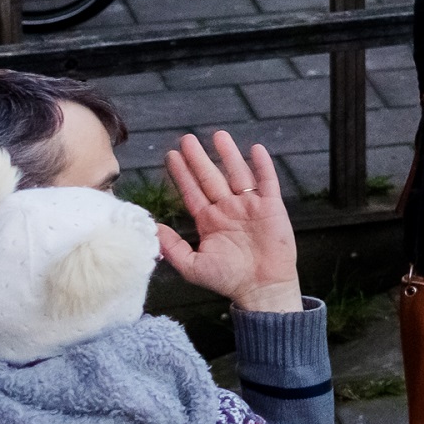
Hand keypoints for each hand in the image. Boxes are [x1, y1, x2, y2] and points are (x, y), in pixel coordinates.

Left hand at [155, 132, 303, 313]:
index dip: (182, 174)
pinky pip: (267, 181)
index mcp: (209, 221)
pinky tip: (256, 149)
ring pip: (237, 173)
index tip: (171, 156)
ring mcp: (250, 206)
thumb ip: (172, 247)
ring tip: (219, 135)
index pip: (192, 191)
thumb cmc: (228, 280)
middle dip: (199, 158)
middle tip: (187, 138)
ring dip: (229, 154)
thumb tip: (152, 228)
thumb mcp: (192, 266)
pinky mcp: (271, 207)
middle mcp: (228, 209)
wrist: (261, 287)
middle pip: (211, 177)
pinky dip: (262, 165)